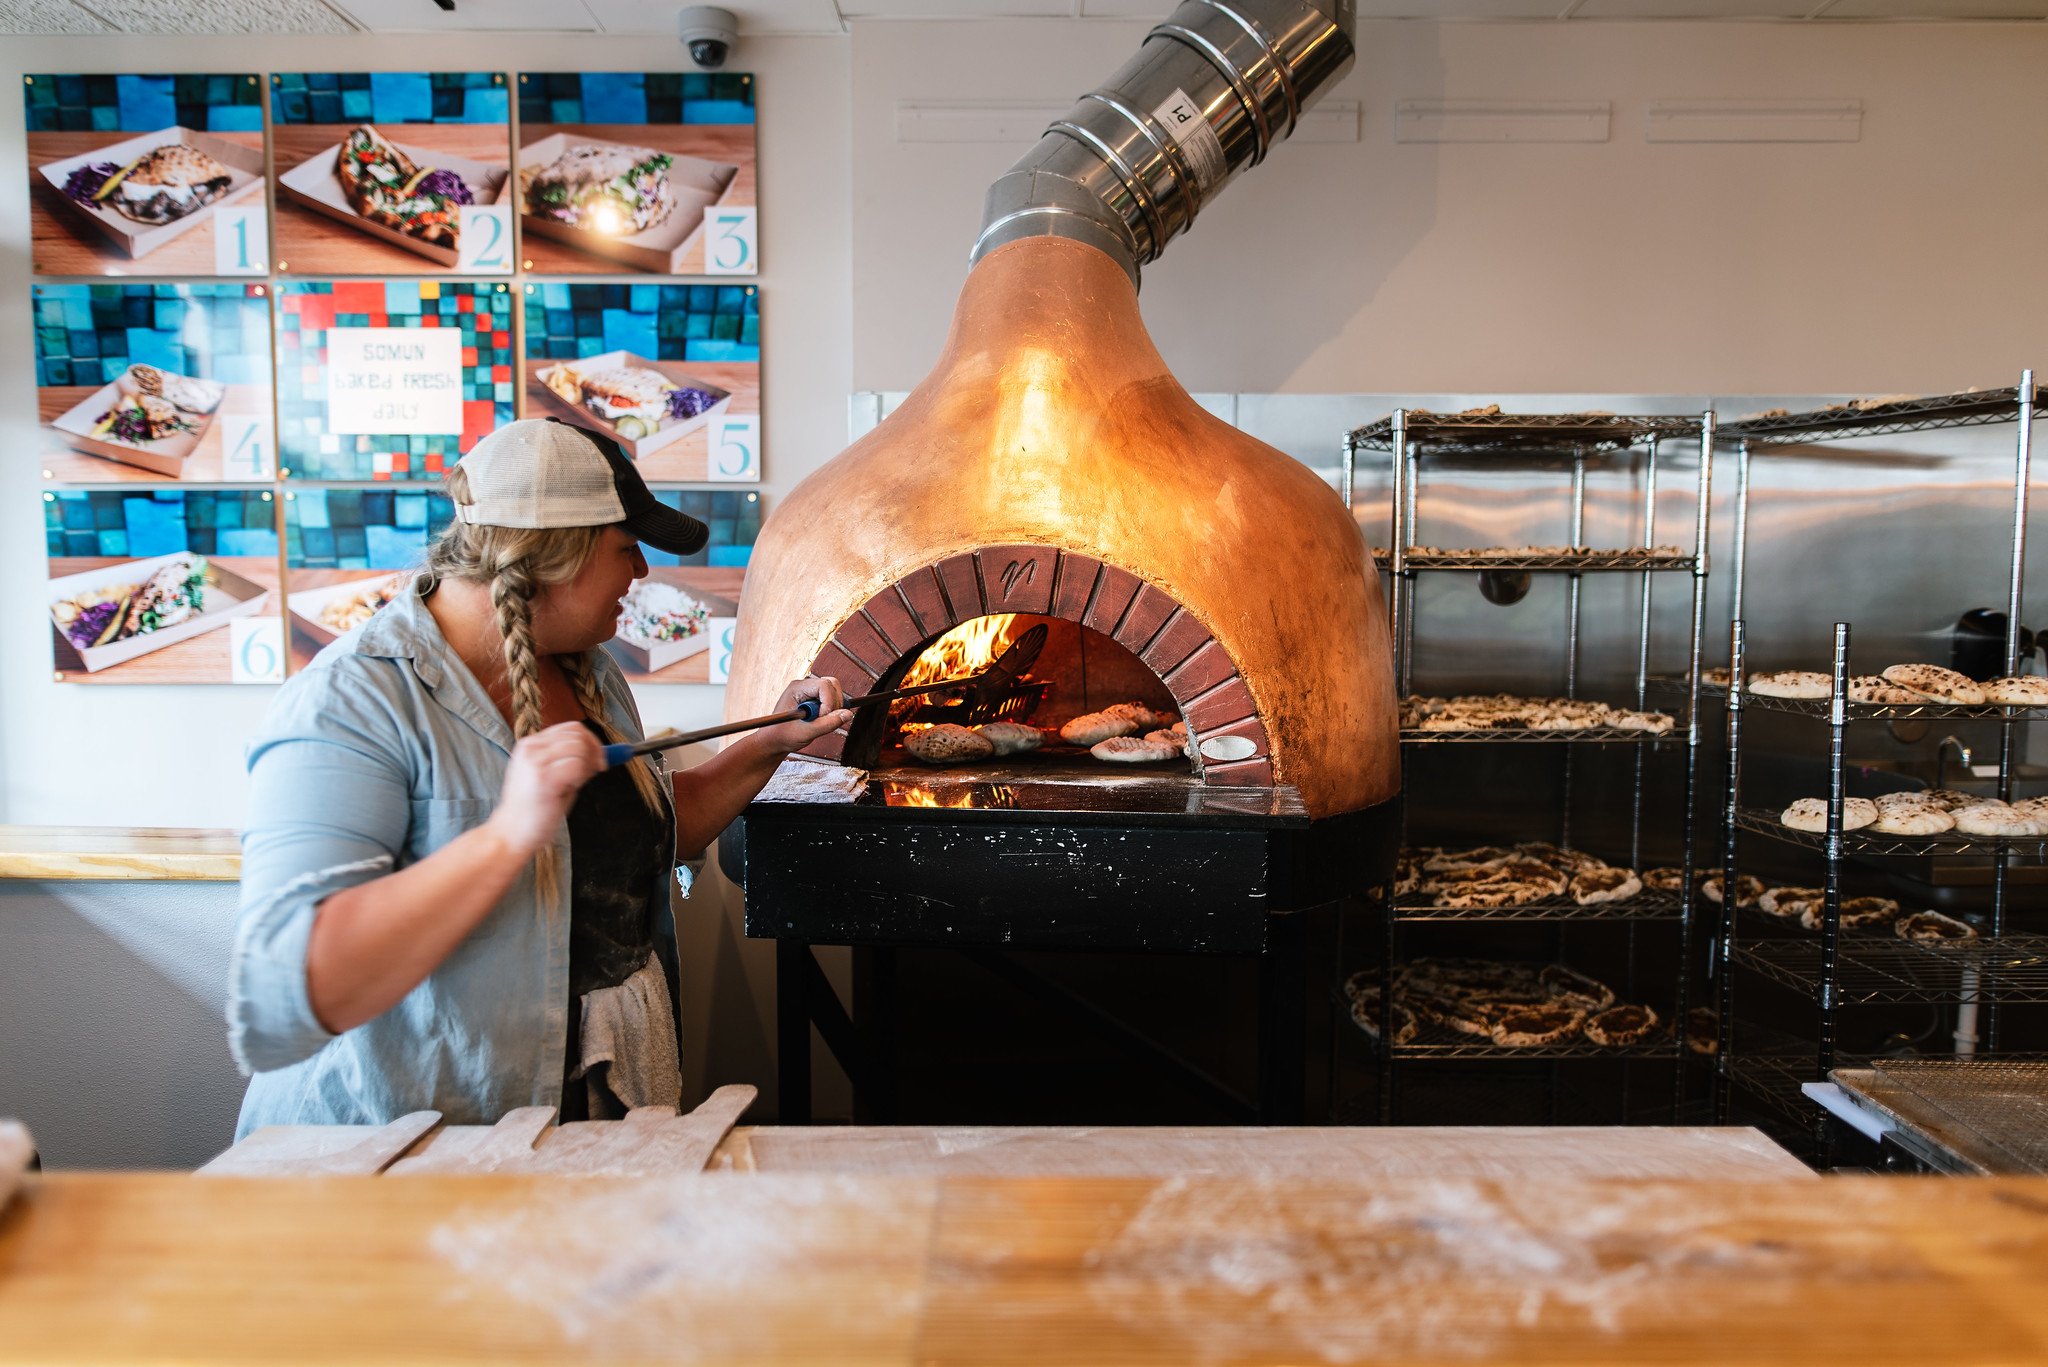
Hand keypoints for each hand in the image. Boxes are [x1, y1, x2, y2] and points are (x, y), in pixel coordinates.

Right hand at [486, 721, 605, 856]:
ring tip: (578, 783)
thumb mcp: (549, 776)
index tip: (600, 759)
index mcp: (530, 744)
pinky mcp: (544, 777)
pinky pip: (577, 765)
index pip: (571, 728)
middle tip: (597, 771)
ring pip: (579, 747)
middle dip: (595, 751)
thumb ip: (569, 761)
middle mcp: (531, 748)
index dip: (592, 740)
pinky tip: (571, 788)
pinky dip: (582, 776)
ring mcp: (536, 761)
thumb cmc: (533, 809)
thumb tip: (600, 753)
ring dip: (588, 765)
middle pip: (577, 734)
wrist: (511, 833)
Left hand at [755, 675, 853, 755]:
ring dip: (834, 707)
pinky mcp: (815, 698)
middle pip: (832, 684)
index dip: (829, 702)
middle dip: (834, 703)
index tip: (823, 718)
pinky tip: (821, 719)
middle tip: (825, 720)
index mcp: (797, 688)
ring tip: (821, 721)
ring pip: (834, 691)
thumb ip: (827, 724)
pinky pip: (832, 698)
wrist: (775, 739)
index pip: (824, 685)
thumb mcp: (806, 732)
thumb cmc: (783, 735)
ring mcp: (810, 691)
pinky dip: (832, 710)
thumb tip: (848, 714)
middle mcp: (805, 686)